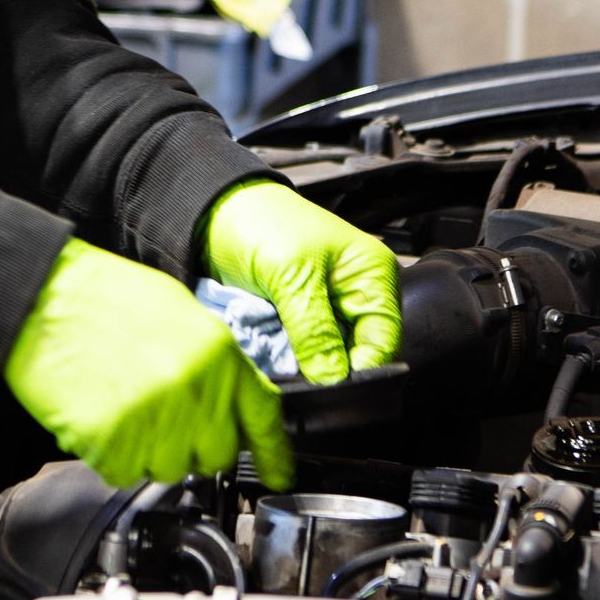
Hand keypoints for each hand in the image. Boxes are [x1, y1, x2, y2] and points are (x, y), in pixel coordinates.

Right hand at [3, 238, 295, 491]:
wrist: (42, 296)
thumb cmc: (101, 298)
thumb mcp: (178, 313)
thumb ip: (211, 361)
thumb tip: (226, 401)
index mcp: (217, 352)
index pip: (262, 416)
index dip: (274, 454)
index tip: (279, 475)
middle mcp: (194, 388)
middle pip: (216, 456)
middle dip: (194, 448)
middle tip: (164, 424)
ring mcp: (154, 418)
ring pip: (169, 470)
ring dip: (148, 453)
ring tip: (123, 411)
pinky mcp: (113, 440)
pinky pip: (123, 473)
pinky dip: (110, 457)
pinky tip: (98, 419)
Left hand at [201, 180, 401, 385]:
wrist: (217, 212)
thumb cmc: (261, 224)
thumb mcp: (291, 276)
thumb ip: (315, 330)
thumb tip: (333, 379)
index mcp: (372, 275)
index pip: (383, 340)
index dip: (361, 369)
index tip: (328, 388)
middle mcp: (357, 295)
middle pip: (359, 354)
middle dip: (330, 370)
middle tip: (299, 377)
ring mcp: (329, 311)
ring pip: (329, 358)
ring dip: (306, 366)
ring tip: (281, 366)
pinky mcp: (302, 321)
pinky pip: (304, 353)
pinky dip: (289, 359)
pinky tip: (273, 358)